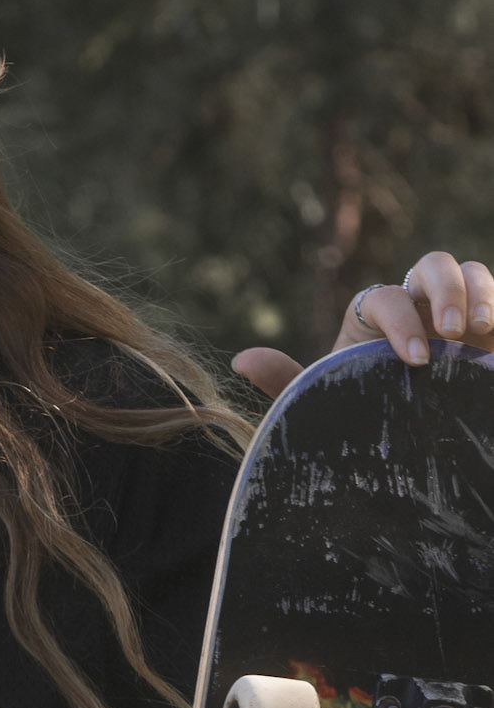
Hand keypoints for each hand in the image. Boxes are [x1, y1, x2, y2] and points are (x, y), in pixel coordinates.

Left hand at [232, 251, 493, 400]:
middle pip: (432, 265)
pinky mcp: (488, 328)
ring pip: (473, 272)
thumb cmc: (360, 412)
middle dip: (445, 289)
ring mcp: (458, 311)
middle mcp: (417, 303)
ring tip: (484, 330)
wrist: (403, 442)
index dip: (400, 321)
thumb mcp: (322, 401)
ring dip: (480, 292)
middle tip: (456, 331)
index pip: (384, 298)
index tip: (414, 361)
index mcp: (373, 317)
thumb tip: (239, 360)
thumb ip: (285, 382)